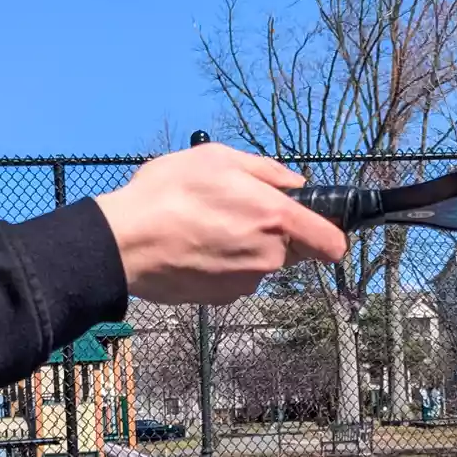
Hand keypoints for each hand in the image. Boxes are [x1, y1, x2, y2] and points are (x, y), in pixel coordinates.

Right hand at [94, 144, 348, 304]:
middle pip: (290, 249)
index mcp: (276, 219)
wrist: (123, 242)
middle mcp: (268, 257)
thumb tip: (296, 185)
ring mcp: (245, 282)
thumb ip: (267, 171)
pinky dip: (221, 264)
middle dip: (271, 232)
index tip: (314, 224)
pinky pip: (234, 278)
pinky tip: (193, 247)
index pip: (332, 243)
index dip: (329, 233)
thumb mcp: (218, 158)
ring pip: (259, 263)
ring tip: (205, 226)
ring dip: (243, 247)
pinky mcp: (220, 298)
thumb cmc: (168, 192)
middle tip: (234, 210)